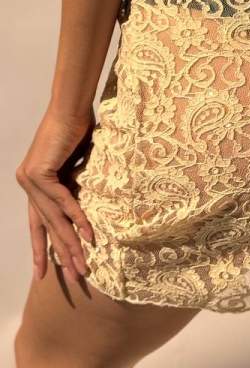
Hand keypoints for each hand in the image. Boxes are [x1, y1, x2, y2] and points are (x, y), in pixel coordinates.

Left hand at [15, 103, 95, 283]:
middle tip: (74, 276)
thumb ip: (74, 183)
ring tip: (83, 265)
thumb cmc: (76, 128)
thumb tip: (83, 202)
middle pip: (46, 226)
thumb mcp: (74, 164)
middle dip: (61, 253)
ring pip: (54, 219)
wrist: (71, 107)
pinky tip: (88, 235)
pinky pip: (63, 202)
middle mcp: (27, 183)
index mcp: (33, 183)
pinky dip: (77, 218)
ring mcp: (30, 179)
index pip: (36, 222)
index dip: (40, 248)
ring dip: (71, 243)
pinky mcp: (40, 174)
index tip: (43, 273)